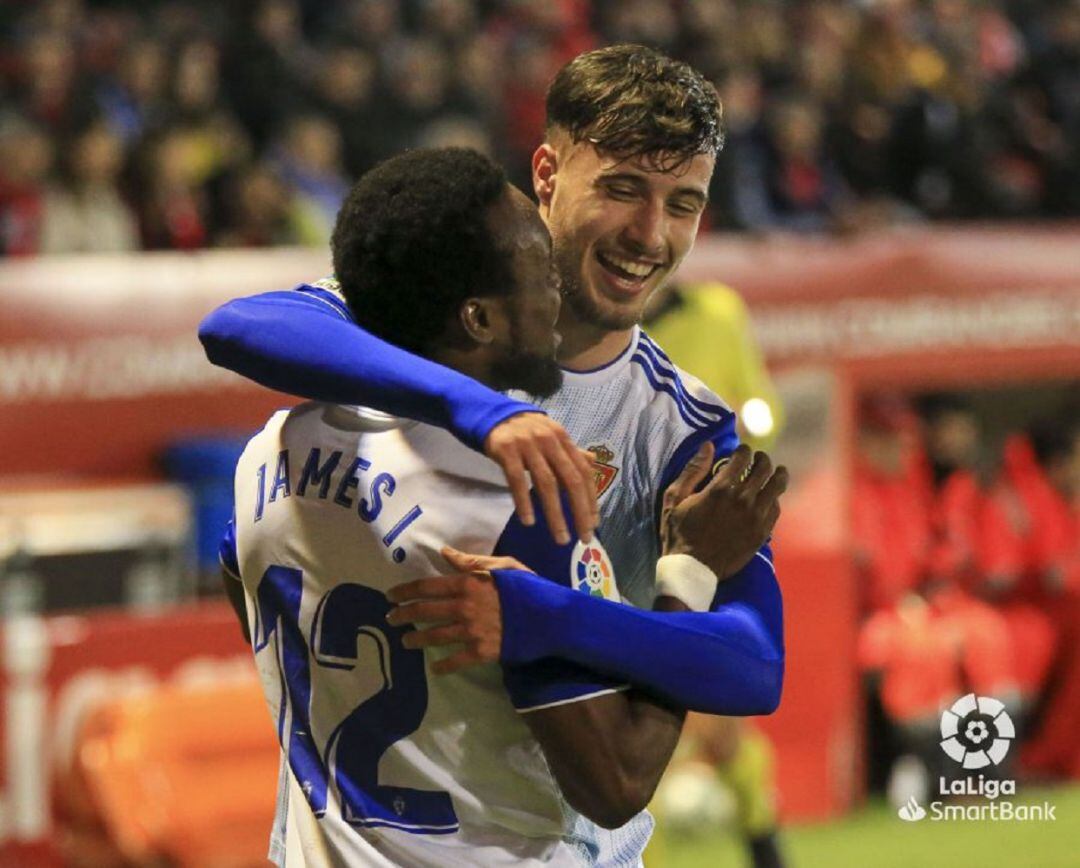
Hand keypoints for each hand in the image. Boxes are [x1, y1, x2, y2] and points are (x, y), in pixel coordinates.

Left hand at [385, 547, 532, 673]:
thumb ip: (471, 561)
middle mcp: (464, 608)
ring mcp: (471, 632)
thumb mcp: (503, 566)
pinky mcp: (481, 653)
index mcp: (467, 584)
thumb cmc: (528, 587)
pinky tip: (434, 668)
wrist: (551, 618)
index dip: (404, 591)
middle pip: (424, 611)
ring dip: (415, 639)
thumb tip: (444, 553)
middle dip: (402, 615)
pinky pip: (456, 661)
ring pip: (434, 636)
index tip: (391, 596)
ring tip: (405, 641)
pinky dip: (443, 666)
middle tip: (391, 619)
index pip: (426, 587)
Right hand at [484, 413, 598, 545]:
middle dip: (580, 512)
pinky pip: (516, 480)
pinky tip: (529, 522)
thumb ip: (570, 452)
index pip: (583, 472)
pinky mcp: (506, 450)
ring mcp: (527, 445)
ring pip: (546, 484)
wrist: (492, 414)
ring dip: (555, 514)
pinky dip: (524, 502)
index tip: (593, 523)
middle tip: (583, 538)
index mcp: (563, 439)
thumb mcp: (550, 437)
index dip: (591, 498)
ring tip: (561, 538)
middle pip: (570, 480)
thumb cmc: (525, 431)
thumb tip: (592, 463)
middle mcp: (549, 441)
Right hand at [661, 443, 787, 579]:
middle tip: (758, 459)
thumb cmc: (679, 532)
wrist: (692, 568)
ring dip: (777, 475)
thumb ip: (693, 470)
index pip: (743, 457)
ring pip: (777, 487)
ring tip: (776, 472)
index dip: (744, 450)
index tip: (741, 451)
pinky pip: (776, 508)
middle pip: (764, 468)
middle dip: (761, 459)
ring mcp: (756, 517)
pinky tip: (769, 498)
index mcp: (721, 489)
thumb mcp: (675, 498)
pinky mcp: (762, 533)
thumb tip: (708, 446)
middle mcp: (743, 500)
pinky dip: (774, 499)